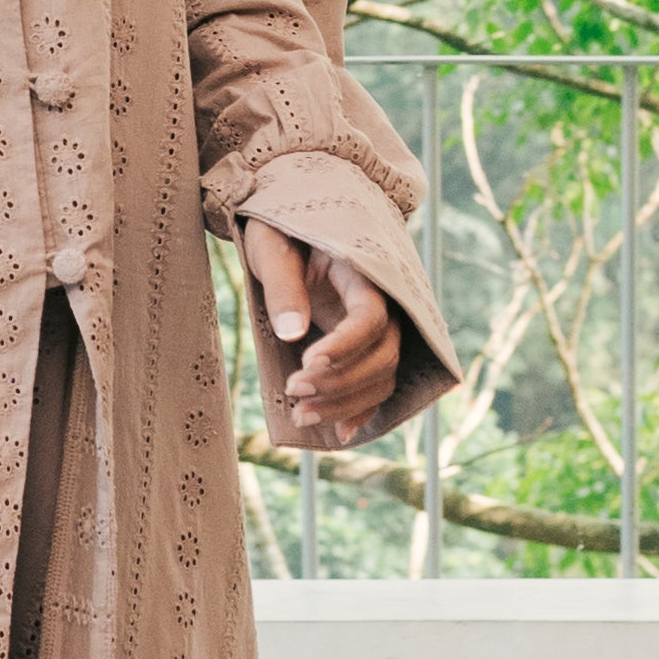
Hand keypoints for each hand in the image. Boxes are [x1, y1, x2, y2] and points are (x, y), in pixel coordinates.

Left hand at [240, 221, 406, 446]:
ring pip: (382, 376)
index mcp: (365, 272)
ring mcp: (380, 328)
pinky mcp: (368, 346)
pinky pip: (377, 383)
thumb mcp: (273, 248)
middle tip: (293, 391)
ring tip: (300, 416)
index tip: (307, 362)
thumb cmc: (281, 230)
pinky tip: (337, 434)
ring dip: (346, 403)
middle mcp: (384, 303)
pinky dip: (361, 410)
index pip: (371, 317)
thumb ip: (283, 287)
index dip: (345, 345)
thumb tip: (292, 335)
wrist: (294, 224)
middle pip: (383, 354)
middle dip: (340, 381)